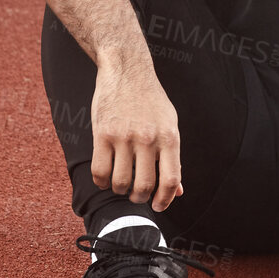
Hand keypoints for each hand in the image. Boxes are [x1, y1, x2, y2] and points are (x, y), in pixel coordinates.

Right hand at [90, 62, 182, 212]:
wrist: (127, 70)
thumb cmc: (151, 101)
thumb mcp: (169, 125)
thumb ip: (173, 158)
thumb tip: (178, 192)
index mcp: (169, 137)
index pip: (171, 179)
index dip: (165, 200)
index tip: (158, 206)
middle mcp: (148, 138)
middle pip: (144, 186)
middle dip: (140, 198)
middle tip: (137, 195)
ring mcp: (124, 137)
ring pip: (120, 182)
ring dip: (120, 190)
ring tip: (122, 184)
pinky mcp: (102, 134)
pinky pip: (100, 171)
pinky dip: (102, 182)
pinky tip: (106, 177)